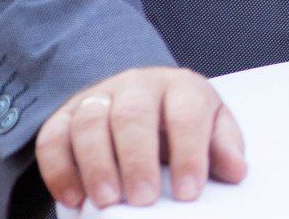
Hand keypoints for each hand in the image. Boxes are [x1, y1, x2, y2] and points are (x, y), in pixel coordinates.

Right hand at [35, 67, 245, 209]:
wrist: (142, 96)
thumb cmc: (180, 119)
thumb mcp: (211, 126)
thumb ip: (223, 147)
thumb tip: (236, 171)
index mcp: (180, 86)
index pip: (186, 114)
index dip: (189, 153)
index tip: (189, 192)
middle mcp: (137, 85)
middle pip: (132, 114)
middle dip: (137, 159)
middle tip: (142, 200)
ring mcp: (98, 97)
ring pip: (89, 123)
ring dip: (95, 165)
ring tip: (107, 202)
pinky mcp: (64, 115)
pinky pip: (52, 138)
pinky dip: (59, 170)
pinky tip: (73, 199)